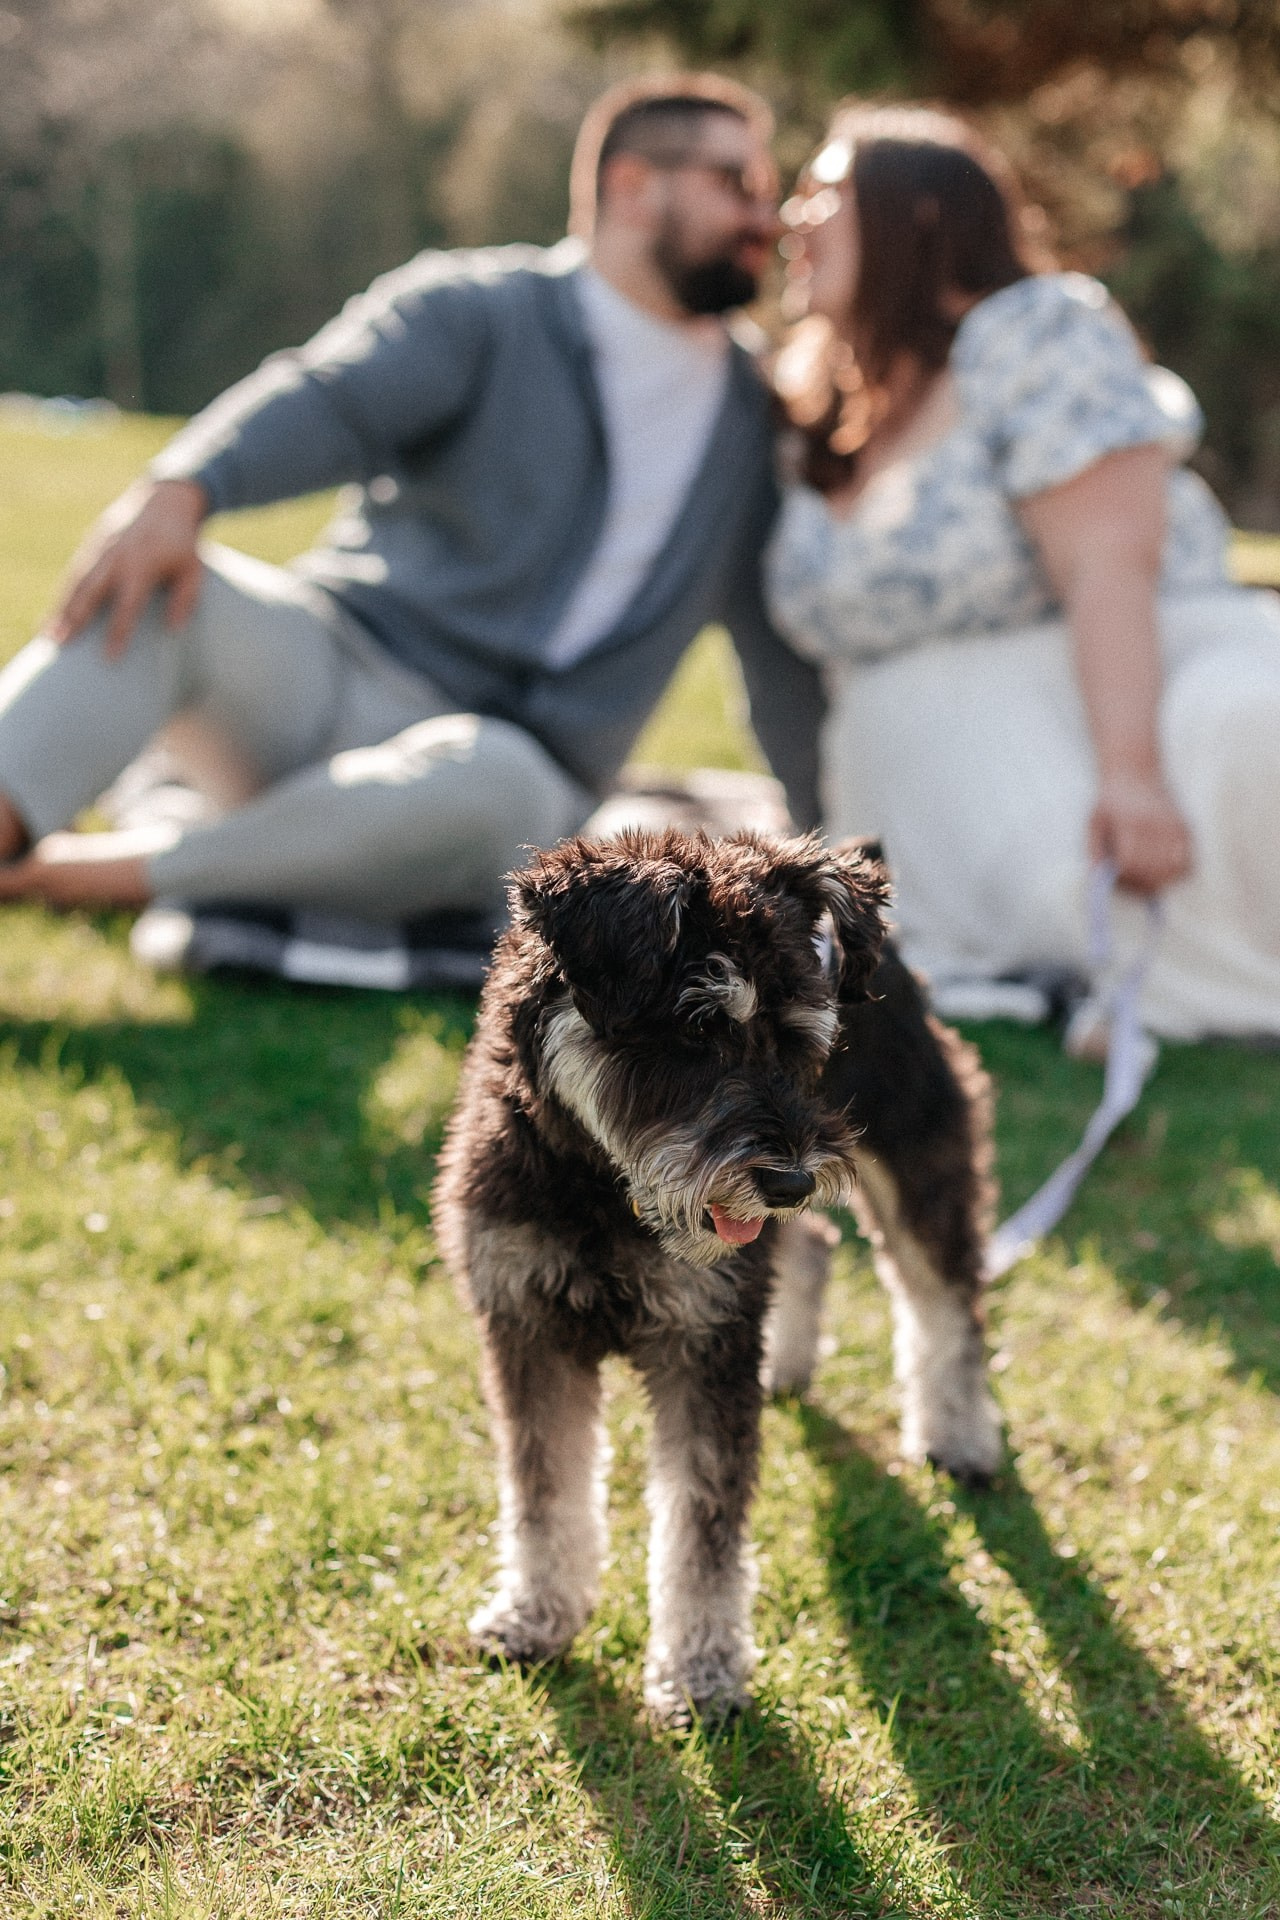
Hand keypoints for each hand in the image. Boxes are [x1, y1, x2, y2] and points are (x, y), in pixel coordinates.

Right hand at [46, 477, 208, 656]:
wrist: (166, 499)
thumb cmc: (183, 542)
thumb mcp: (193, 569)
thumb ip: (185, 599)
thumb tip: (174, 630)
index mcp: (142, 565)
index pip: (127, 605)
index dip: (117, 632)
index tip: (108, 657)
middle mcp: (116, 556)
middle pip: (90, 592)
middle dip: (74, 619)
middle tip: (59, 644)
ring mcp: (101, 547)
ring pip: (76, 581)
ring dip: (61, 608)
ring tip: (49, 634)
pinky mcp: (93, 542)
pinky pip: (75, 570)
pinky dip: (63, 591)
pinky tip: (55, 612)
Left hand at [1089, 768, 1192, 894]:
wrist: (1135, 773)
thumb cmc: (1111, 802)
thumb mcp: (1094, 823)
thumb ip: (1094, 852)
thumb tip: (1100, 880)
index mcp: (1131, 821)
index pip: (1130, 862)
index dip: (1121, 877)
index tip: (1114, 876)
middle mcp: (1156, 824)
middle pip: (1153, 871)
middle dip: (1138, 883)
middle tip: (1128, 880)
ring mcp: (1175, 827)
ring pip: (1173, 871)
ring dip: (1158, 880)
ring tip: (1144, 875)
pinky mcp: (1187, 829)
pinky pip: (1187, 863)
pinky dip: (1175, 872)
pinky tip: (1161, 868)